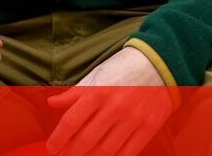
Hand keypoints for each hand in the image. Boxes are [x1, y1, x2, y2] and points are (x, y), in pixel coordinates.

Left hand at [46, 47, 172, 155]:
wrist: (160, 65)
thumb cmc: (123, 70)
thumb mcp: (97, 76)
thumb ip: (74, 93)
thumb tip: (52, 103)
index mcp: (98, 92)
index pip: (71, 122)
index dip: (58, 139)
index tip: (52, 147)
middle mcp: (114, 107)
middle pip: (86, 141)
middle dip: (72, 153)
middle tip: (67, 155)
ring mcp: (133, 119)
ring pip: (105, 151)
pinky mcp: (148, 128)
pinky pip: (127, 153)